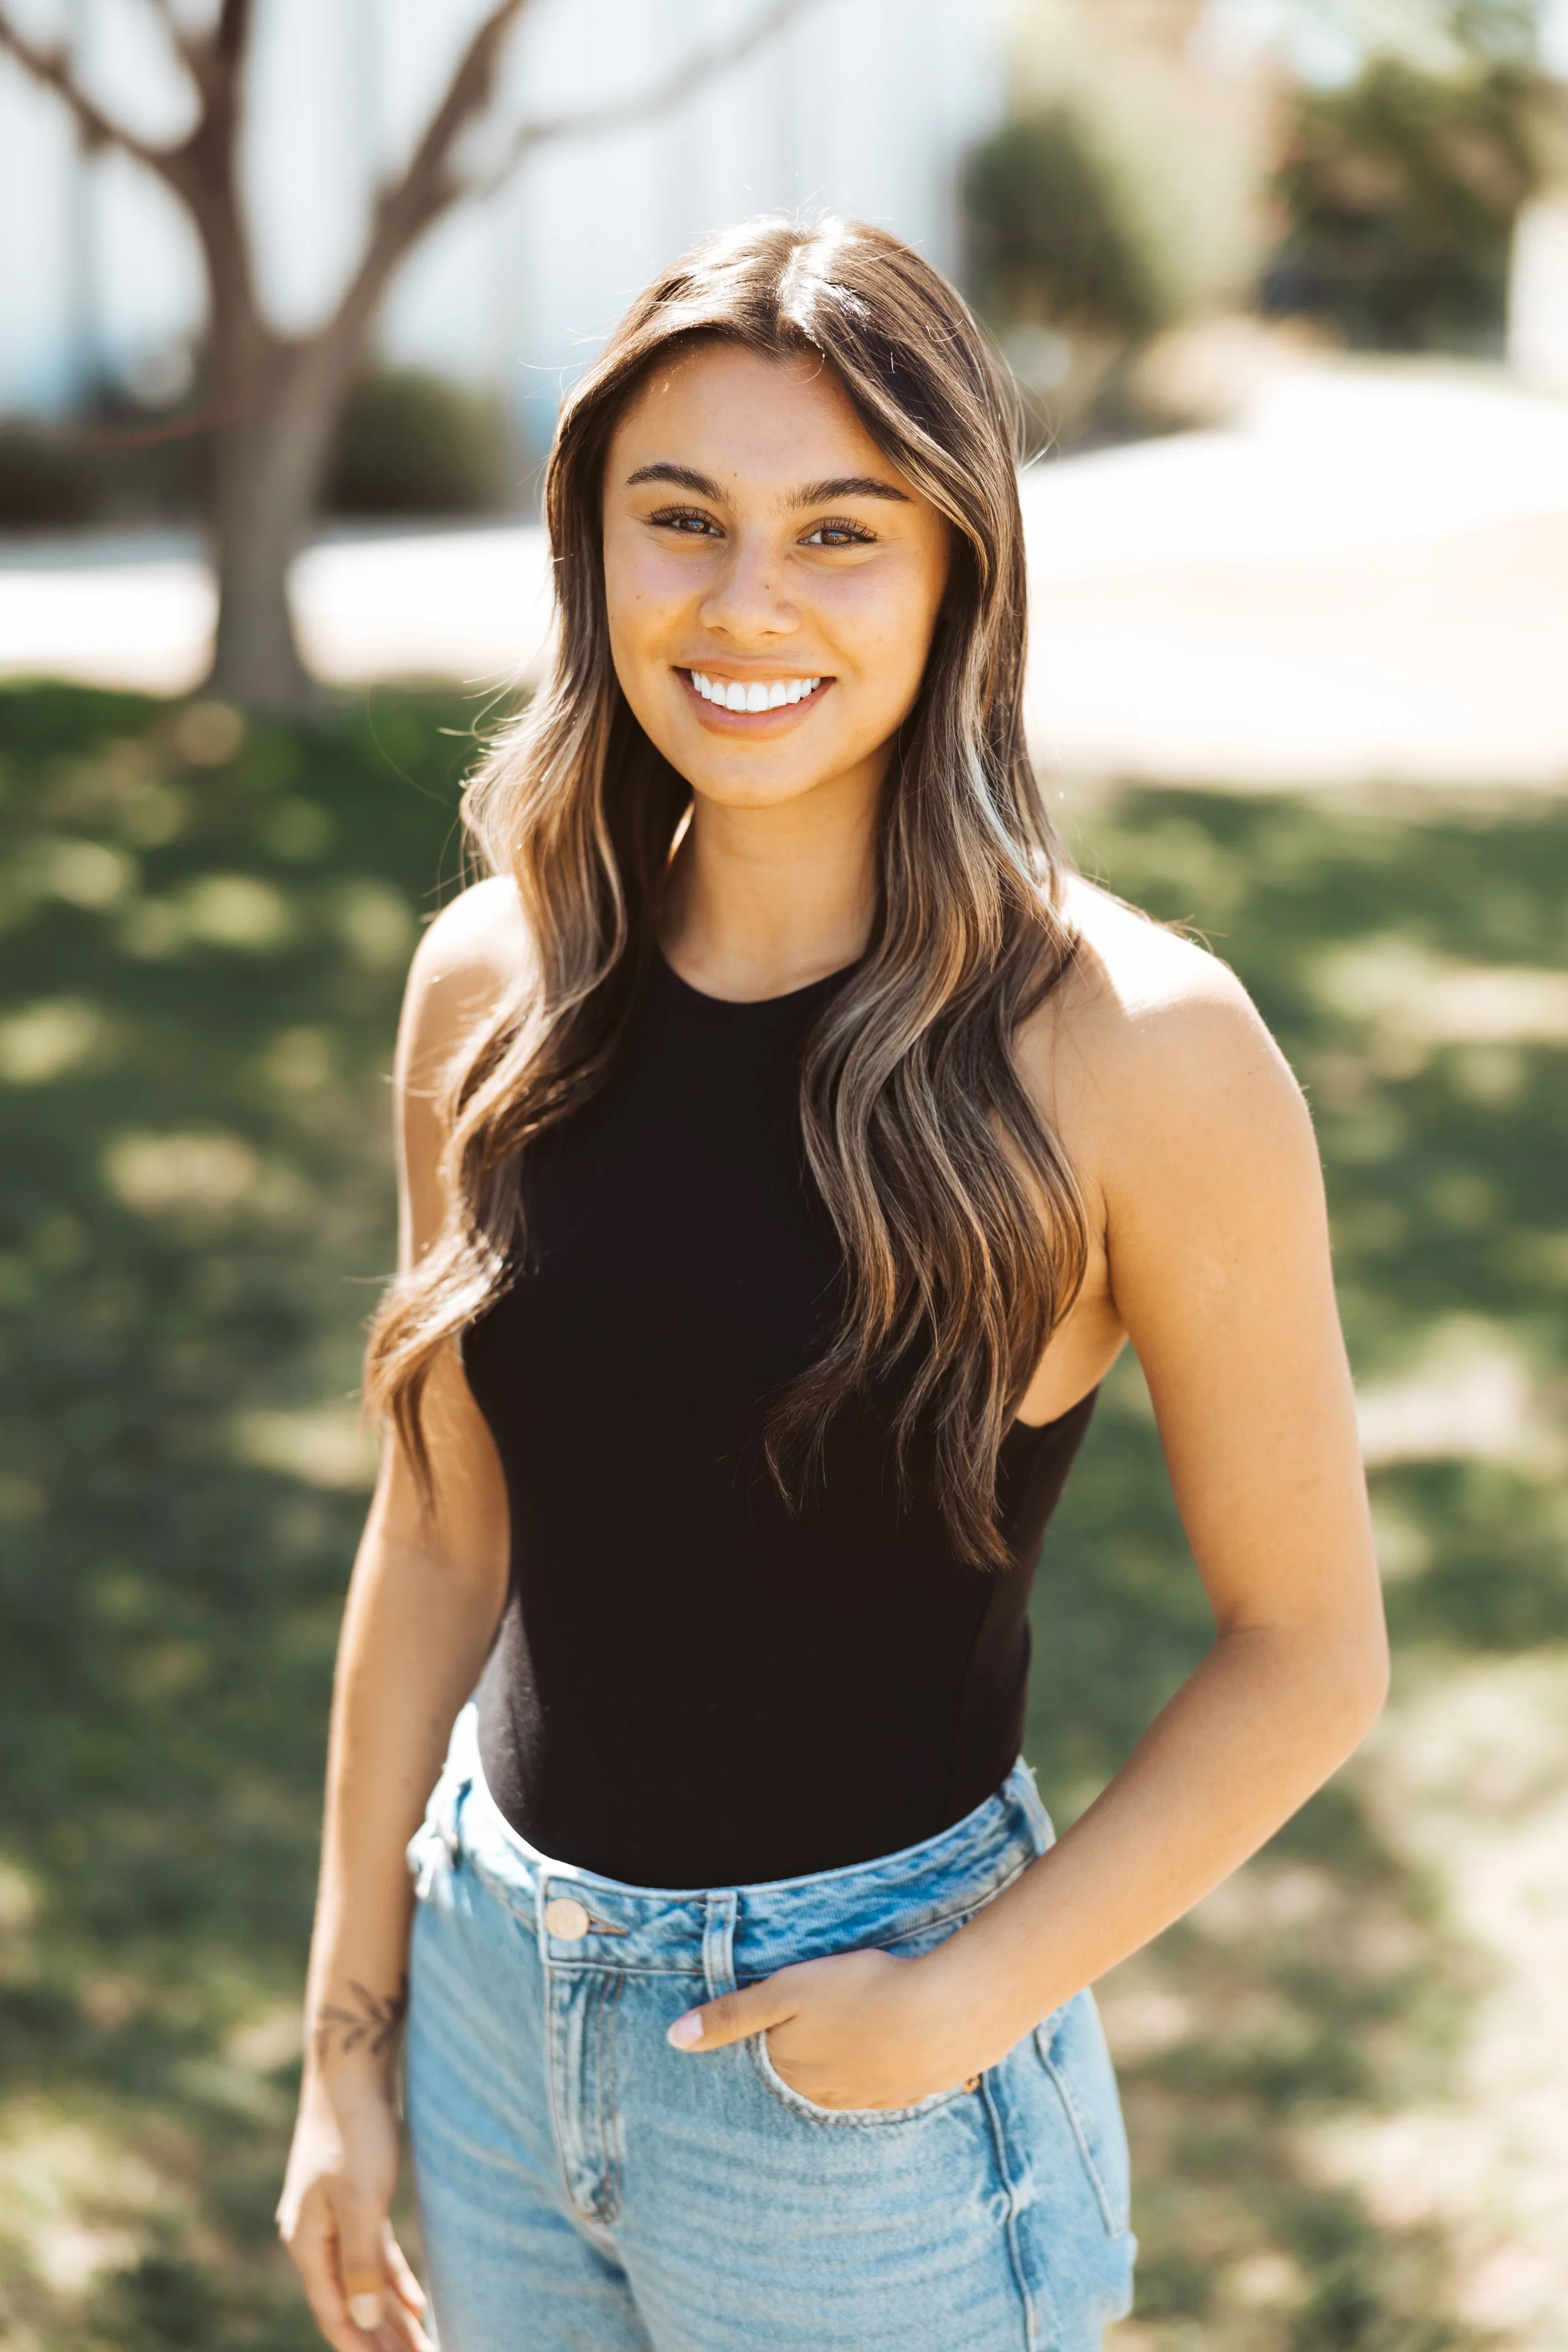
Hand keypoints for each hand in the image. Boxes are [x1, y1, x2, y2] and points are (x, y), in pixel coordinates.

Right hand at [277, 2071, 431, 2351]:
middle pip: (351, 2304)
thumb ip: (360, 2263)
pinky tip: (418, 2303)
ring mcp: (336, 2218)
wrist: (352, 2069)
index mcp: (307, 2243)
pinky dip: (396, 2280)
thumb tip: (365, 2322)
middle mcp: (316, 2237)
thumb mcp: (361, 2200)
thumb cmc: (355, 2132)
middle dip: (381, 2342)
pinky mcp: (358, 2199)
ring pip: (366, 2282)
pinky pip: (377, 2254)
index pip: (334, 2313)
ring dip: (392, 2318)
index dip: (361, 2349)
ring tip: (421, 2349)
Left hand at [667, 1946, 981, 2110]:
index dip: (757, 2045)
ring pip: (836, 2088)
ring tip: (838, 2043)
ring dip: (835, 2069)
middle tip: (802, 2036)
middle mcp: (823, 2095)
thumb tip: (674, 2038)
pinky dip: (873, 2073)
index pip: (759, 2065)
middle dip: (794, 2064)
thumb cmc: (860, 1993)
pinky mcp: (904, 2093)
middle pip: (796, 2082)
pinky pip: (877, 2089)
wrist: (945, 2015)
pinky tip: (882, 2053)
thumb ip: (732, 2015)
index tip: (760, 2031)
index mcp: (790, 2070)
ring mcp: (866, 2099)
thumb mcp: (786, 1991)